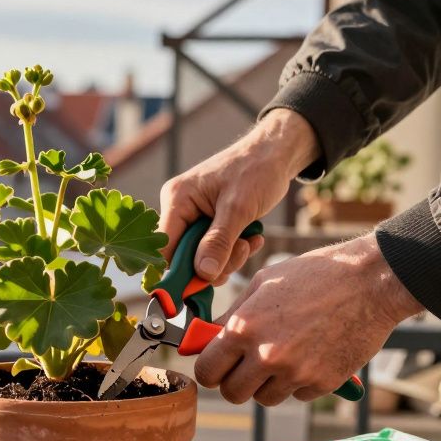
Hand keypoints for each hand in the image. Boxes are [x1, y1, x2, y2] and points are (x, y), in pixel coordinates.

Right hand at [159, 108, 319, 283]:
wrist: (276, 155)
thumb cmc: (256, 170)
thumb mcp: (239, 208)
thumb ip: (219, 241)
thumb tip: (203, 274)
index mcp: (177, 199)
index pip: (164, 246)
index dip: (179, 271)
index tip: (201, 286)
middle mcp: (180, 209)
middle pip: (184, 256)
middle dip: (214, 262)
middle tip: (241, 252)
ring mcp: (195, 217)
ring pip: (202, 256)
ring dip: (229, 257)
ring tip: (250, 241)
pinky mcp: (210, 223)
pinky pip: (216, 249)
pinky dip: (235, 250)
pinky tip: (252, 238)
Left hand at [195, 235, 423, 405]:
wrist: (370, 282)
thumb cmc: (314, 275)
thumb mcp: (263, 284)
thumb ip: (232, 316)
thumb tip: (206, 339)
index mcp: (243, 328)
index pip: (206, 372)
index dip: (210, 370)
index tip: (218, 365)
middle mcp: (265, 355)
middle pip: (232, 393)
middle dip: (236, 382)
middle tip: (247, 366)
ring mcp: (295, 373)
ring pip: (264, 398)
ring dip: (267, 384)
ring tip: (283, 355)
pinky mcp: (322, 383)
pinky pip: (297, 395)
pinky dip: (298, 382)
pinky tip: (310, 354)